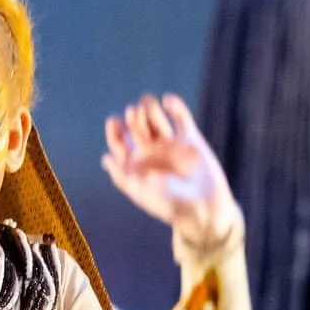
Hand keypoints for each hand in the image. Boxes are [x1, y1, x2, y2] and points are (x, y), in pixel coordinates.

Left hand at [102, 94, 240, 255]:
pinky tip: (168, 101)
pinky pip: (180, 117)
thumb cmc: (170, 205)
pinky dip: (174, 106)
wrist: (205, 208)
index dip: (114, 130)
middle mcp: (151, 152)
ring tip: (148, 105)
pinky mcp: (190, 138)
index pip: (119, 142)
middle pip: (136, 126)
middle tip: (134, 114)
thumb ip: (122, 176)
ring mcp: (171, 143)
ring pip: (156, 118)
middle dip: (134, 117)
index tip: (114, 121)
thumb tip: (105, 158)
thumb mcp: (141, 193)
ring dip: (150, 109)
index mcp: (136, 165)